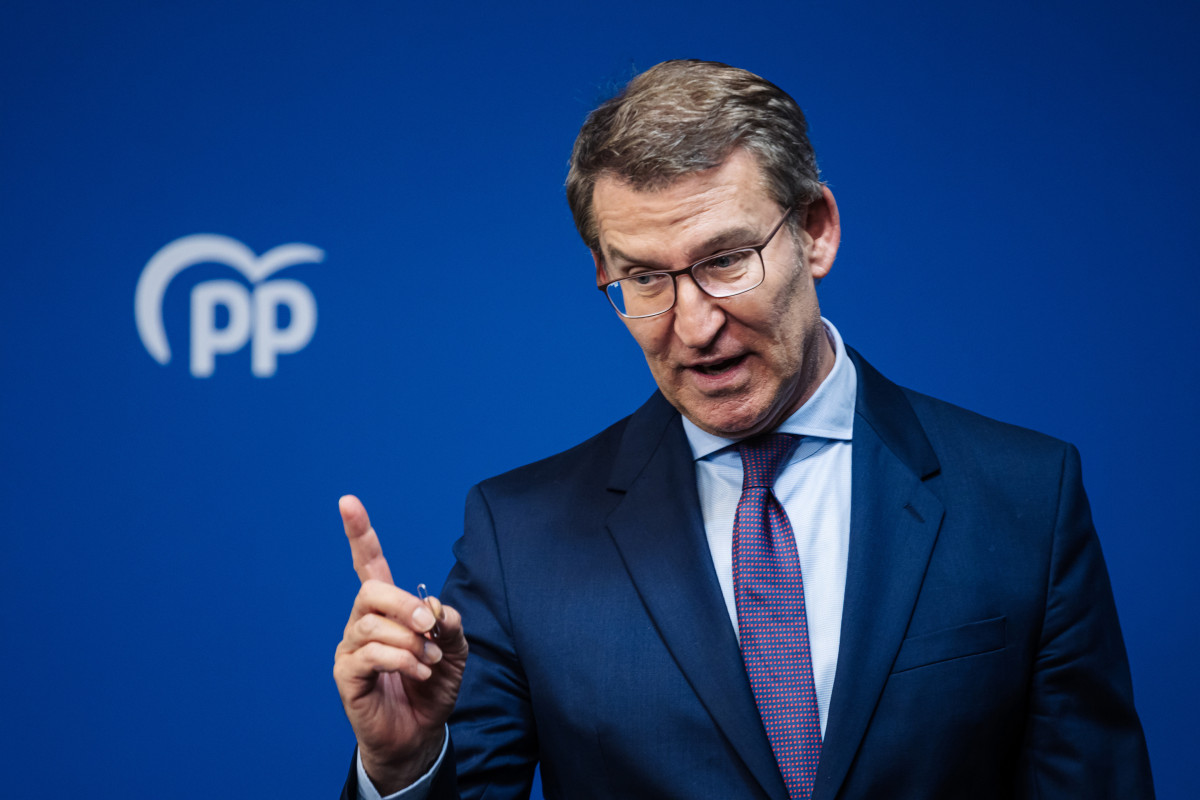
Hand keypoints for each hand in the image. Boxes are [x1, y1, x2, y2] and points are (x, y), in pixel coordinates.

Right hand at [333, 495, 467, 793]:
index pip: (368, 562)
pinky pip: (369, 654)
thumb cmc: (431, 684)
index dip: (358, 532)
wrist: (420, 732)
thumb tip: (433, 608)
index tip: (348, 502)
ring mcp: (351, 648)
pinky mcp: (347, 675)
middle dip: (405, 604)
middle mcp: (363, 621)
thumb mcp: (454, 650)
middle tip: (430, 628)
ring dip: (409, 641)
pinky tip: (417, 671)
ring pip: (371, 624)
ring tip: (427, 660)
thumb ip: (448, 622)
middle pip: (370, 589)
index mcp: (387, 607)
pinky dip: (401, 660)